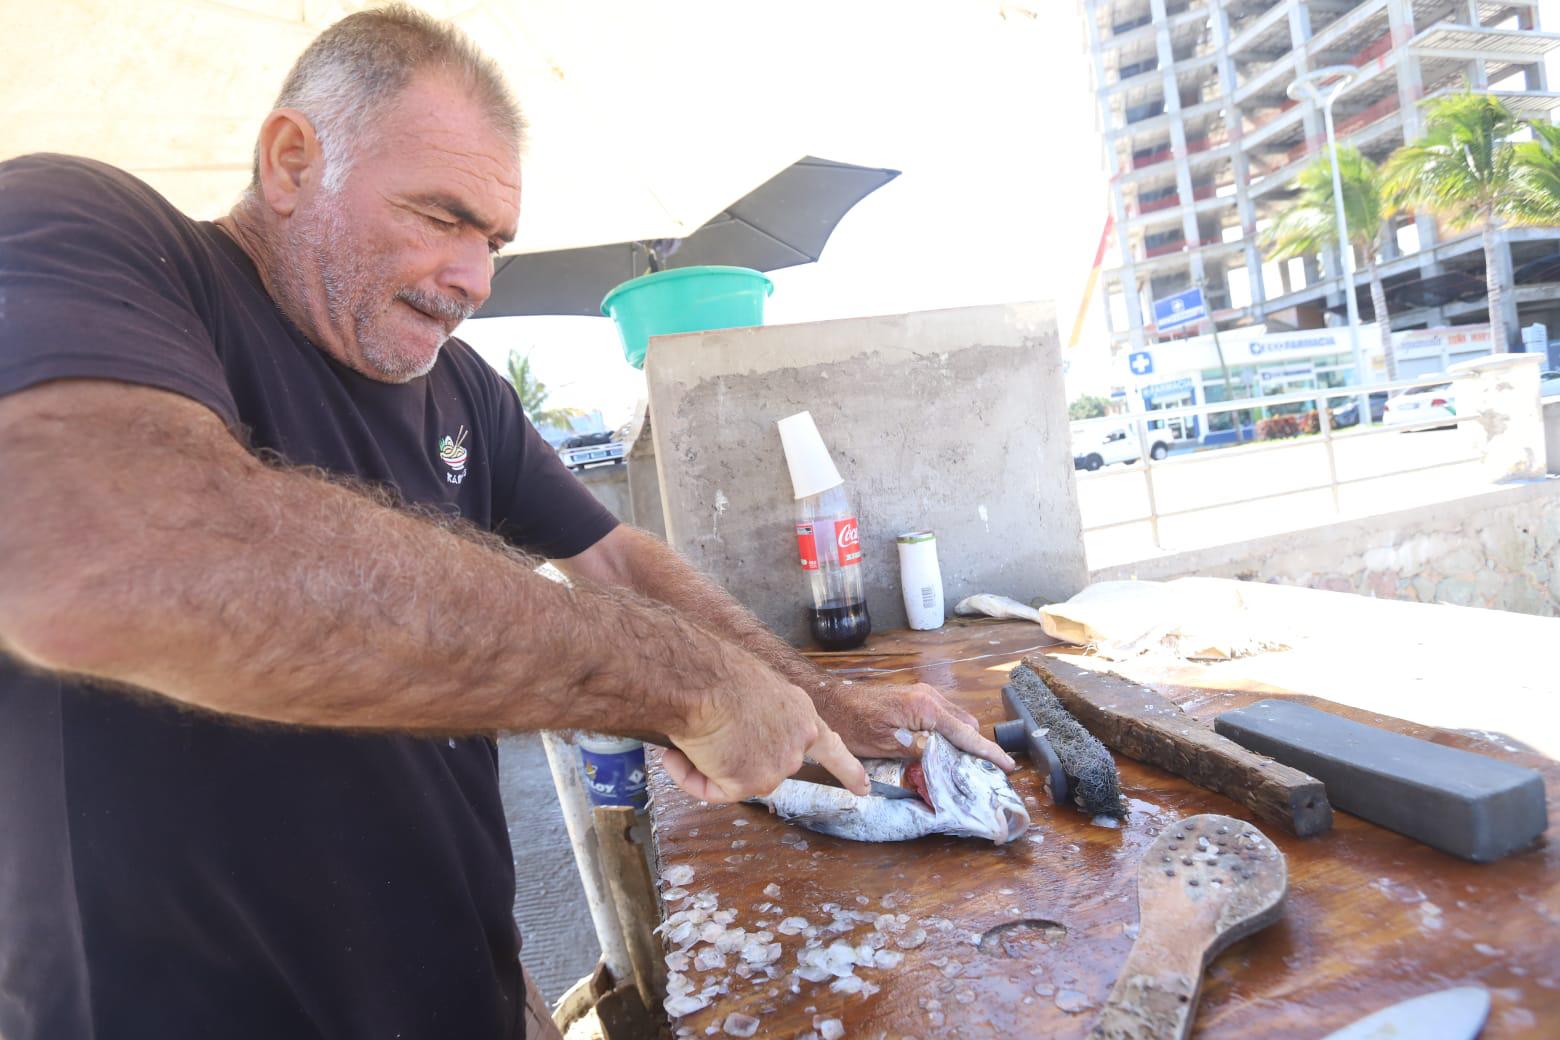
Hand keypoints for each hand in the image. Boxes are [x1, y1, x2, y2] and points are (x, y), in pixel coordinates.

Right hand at [658, 653, 868, 803]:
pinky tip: (682, 750)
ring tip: (694, 730)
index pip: (830, 746)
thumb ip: (758, 717)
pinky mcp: (751, 784)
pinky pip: (711, 790)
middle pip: (764, 766)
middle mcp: (798, 742)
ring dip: (705, 761)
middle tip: (705, 734)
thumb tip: (731, 734)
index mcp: (800, 712)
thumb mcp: (753, 690)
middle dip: (732, 758)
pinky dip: (690, 774)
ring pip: (732, 778)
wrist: (702, 680)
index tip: (864, 788)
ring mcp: (778, 765)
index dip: (847, 769)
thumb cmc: (717, 671)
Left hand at [813, 679, 1016, 771]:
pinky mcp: (916, 698)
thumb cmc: (852, 723)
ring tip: (960, 766)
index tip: (1007, 765)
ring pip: (957, 720)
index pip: (966, 734)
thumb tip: (944, 758)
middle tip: (977, 773)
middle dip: (975, 748)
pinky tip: (940, 750)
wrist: (831, 701)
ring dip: (961, 741)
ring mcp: (924, 695)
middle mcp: (930, 697)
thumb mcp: (884, 744)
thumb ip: (918, 749)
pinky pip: (944, 716)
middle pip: (967, 725)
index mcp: (925, 707)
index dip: (988, 752)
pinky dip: (949, 733)